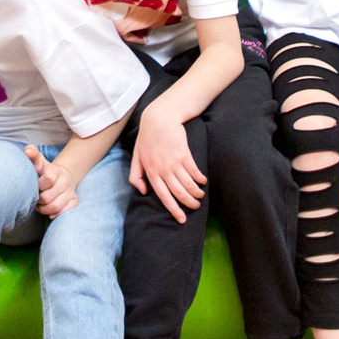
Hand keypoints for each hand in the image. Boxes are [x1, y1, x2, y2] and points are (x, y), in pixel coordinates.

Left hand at [27, 144, 78, 218]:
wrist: (63, 177)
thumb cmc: (45, 171)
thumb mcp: (39, 162)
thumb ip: (33, 154)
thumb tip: (28, 150)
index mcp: (54, 171)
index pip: (48, 179)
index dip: (39, 185)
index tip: (34, 186)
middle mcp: (64, 181)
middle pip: (48, 198)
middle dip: (38, 201)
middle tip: (34, 199)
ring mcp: (70, 192)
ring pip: (55, 207)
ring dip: (44, 209)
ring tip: (40, 206)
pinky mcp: (74, 201)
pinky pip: (65, 212)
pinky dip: (55, 214)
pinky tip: (49, 211)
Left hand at [127, 104, 204, 223]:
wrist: (159, 119)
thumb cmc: (147, 138)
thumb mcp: (136, 157)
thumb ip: (136, 175)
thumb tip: (143, 192)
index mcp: (151, 173)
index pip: (164, 197)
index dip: (174, 210)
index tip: (182, 219)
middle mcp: (163, 171)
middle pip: (179, 193)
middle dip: (189, 203)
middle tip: (195, 207)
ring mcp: (174, 163)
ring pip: (188, 185)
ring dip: (196, 193)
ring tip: (200, 195)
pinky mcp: (184, 154)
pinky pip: (194, 172)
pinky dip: (200, 179)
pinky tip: (203, 181)